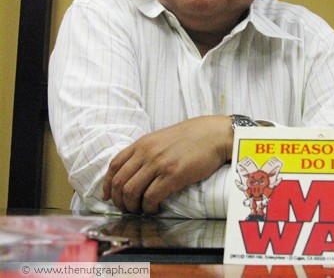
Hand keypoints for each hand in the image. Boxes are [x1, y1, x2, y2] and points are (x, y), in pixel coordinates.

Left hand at [102, 115, 232, 213]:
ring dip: (132, 206)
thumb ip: (147, 150)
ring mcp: (159, 164)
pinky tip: (155, 209)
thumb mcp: (163, 138)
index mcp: (143, 143)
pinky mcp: (173, 176)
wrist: (214, 134)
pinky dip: (148, 208)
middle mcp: (147, 153)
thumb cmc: (192, 136)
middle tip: (126, 209)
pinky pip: (151, 197)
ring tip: (140, 211)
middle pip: (119, 182)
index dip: (107, 184)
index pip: (114, 165)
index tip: (108, 196)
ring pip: (131, 192)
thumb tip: (136, 169)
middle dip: (119, 201)